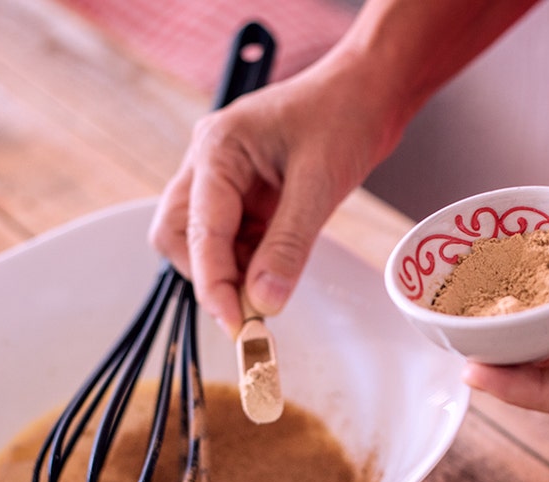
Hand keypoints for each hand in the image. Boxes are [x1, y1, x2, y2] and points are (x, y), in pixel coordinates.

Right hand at [149, 59, 394, 333]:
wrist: (370, 90)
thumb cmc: (345, 114)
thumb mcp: (320, 183)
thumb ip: (288, 245)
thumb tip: (264, 301)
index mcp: (217, 148)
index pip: (198, 229)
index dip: (214, 283)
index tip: (237, 324)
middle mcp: (209, 162)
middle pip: (179, 236)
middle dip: (210, 276)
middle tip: (249, 313)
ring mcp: (224, 178)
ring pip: (204, 242)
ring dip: (232, 272)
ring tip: (272, 289)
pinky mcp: (245, 194)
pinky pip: (233, 238)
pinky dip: (250, 262)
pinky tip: (276, 270)